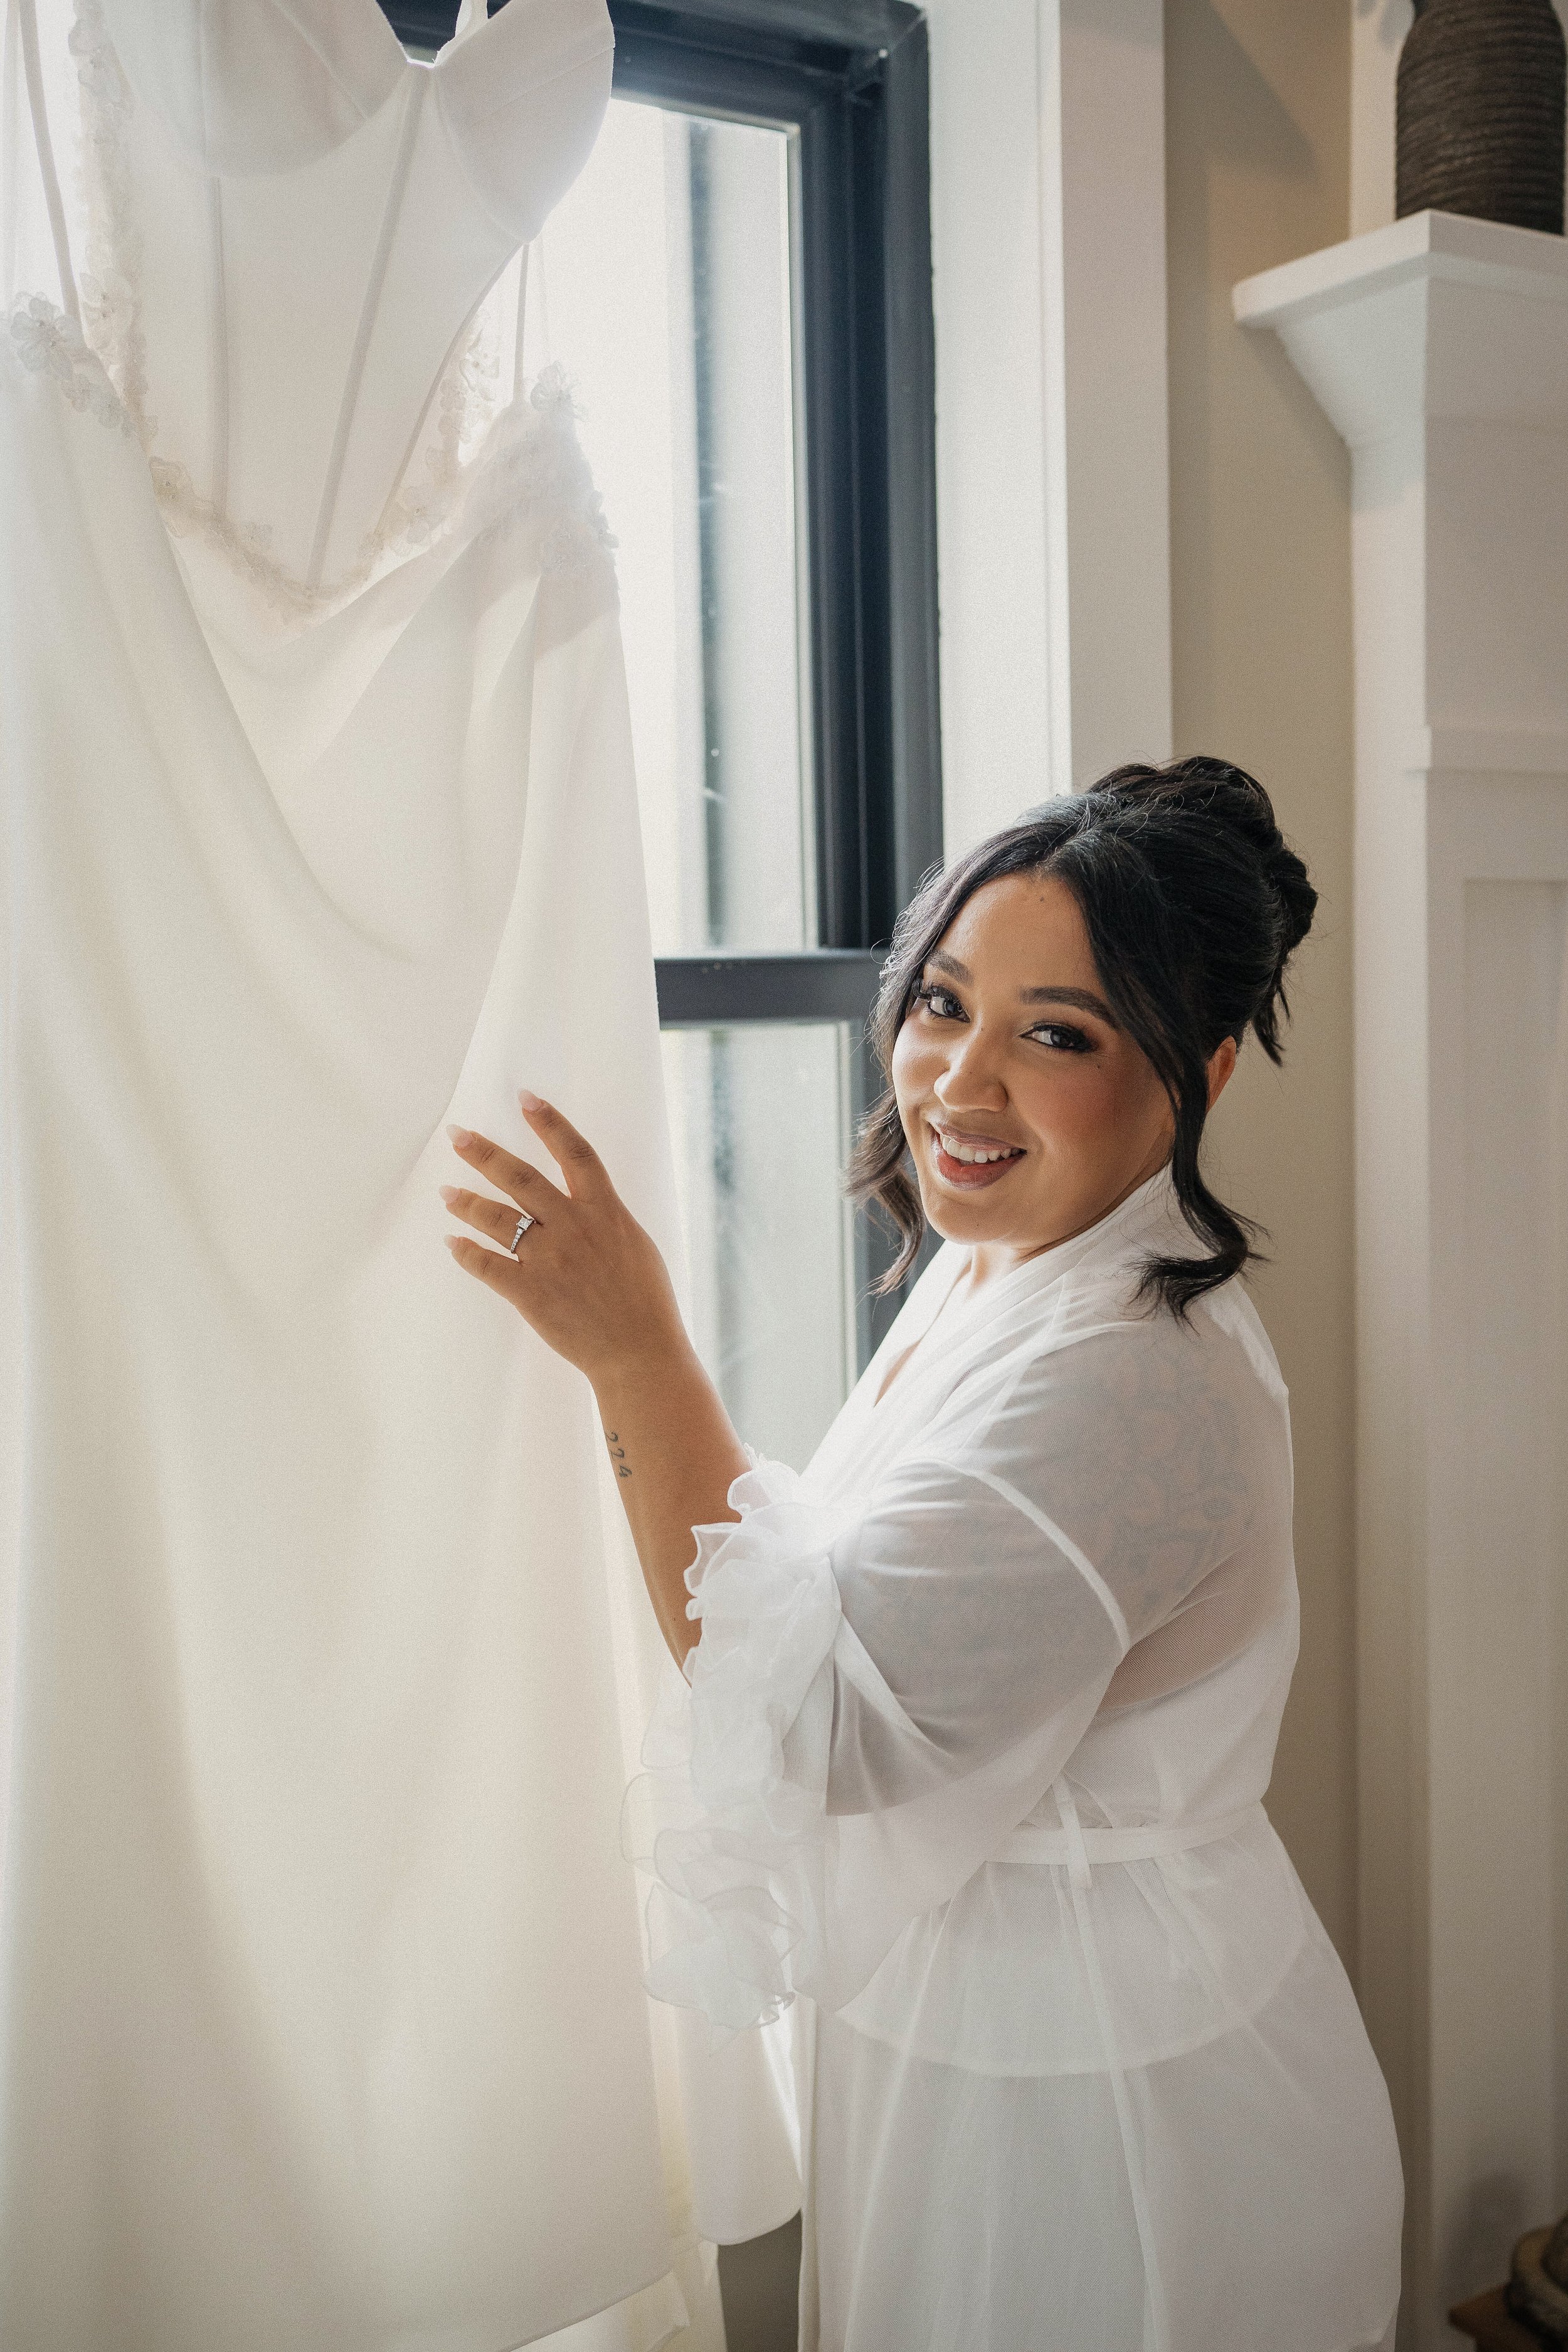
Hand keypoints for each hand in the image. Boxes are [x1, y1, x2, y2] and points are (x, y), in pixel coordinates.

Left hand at [441, 1092, 686, 1385]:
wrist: (639, 1354)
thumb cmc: (646, 1302)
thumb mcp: (636, 1245)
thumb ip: (605, 1218)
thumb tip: (584, 1201)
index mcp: (605, 1211)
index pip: (574, 1152)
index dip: (549, 1122)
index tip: (524, 1097)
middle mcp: (574, 1227)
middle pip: (520, 1176)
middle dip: (483, 1152)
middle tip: (455, 1135)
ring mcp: (549, 1259)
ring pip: (497, 1218)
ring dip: (466, 1202)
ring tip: (445, 1192)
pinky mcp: (530, 1292)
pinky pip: (487, 1264)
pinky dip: (466, 1252)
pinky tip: (452, 1243)